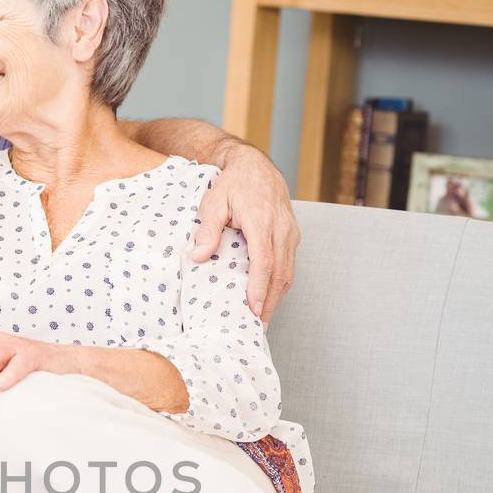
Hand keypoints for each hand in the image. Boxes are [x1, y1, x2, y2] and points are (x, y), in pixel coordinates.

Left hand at [192, 145, 299, 323]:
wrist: (254, 166)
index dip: (259, 287)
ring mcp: (290, 232)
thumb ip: (208, 230)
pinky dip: (279, 284)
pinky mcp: (292, 235)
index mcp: (261, 220)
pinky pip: (289, 265)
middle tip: (257, 326)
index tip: (253, 309)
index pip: (263, 260)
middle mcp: (281, 228)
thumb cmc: (231, 184)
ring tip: (262, 320)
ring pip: (288, 272)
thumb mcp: (213, 202)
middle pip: (279, 272)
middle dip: (269, 302)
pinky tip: (268, 299)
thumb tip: (199, 256)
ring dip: (276, 297)